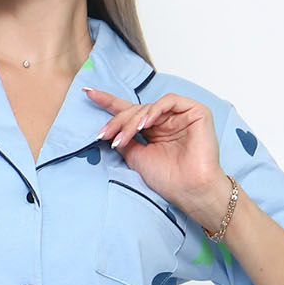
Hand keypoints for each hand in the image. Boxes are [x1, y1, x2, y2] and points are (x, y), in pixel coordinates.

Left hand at [84, 86, 229, 224]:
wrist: (190, 191)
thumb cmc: (169, 180)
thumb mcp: (136, 157)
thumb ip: (124, 140)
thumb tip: (107, 129)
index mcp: (154, 131)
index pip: (130, 113)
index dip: (109, 102)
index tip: (88, 93)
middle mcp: (166, 120)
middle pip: (136, 110)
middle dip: (118, 121)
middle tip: (105, 135)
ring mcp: (181, 115)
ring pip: (149, 107)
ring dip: (132, 120)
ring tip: (122, 137)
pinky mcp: (196, 112)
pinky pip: (169, 102)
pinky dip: (153, 111)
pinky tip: (144, 124)